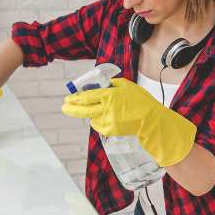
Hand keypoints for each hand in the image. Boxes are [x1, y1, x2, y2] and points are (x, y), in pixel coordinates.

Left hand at [61, 77, 195, 166]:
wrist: (150, 119)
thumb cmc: (140, 100)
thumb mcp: (126, 85)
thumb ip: (111, 84)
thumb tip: (98, 85)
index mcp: (109, 96)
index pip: (86, 97)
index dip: (75, 98)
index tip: (68, 98)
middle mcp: (106, 109)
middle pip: (82, 110)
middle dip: (71, 109)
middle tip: (64, 107)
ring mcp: (107, 121)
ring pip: (91, 118)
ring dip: (92, 114)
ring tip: (102, 110)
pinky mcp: (110, 130)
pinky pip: (98, 125)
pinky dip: (100, 121)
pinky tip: (109, 117)